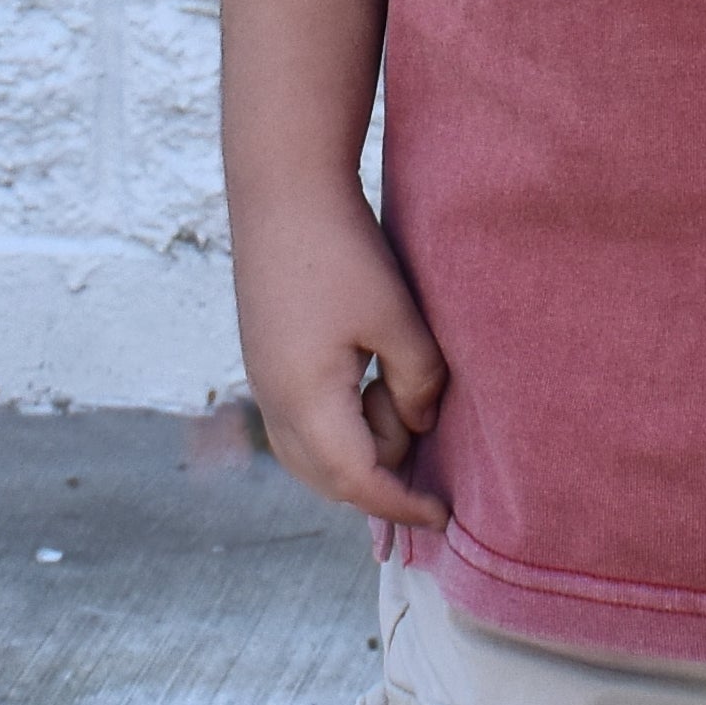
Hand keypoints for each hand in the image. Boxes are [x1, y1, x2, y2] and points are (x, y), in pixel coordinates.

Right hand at [234, 186, 450, 528]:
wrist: (282, 187)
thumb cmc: (342, 249)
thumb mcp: (396, 318)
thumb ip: (418, 382)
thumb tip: (421, 424)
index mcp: (305, 403)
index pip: (358, 484)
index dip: (403, 506)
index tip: (443, 517)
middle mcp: (272, 404)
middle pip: (330, 480)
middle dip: (381, 475)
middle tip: (420, 427)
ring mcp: (262, 381)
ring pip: (311, 456)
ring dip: (358, 448)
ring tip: (392, 388)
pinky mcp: (264, 359)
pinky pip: (300, 424)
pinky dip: (336, 427)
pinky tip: (367, 384)